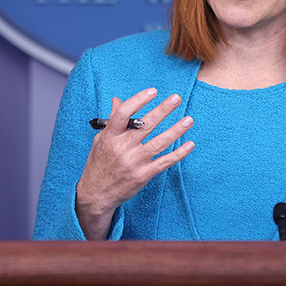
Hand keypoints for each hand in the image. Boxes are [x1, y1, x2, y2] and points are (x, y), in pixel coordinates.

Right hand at [76, 88, 194, 238]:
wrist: (95, 194)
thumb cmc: (98, 163)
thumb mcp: (100, 140)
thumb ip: (111, 121)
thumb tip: (117, 100)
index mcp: (110, 136)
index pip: (123, 113)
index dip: (139, 100)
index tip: (153, 91)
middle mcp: (122, 148)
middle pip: (145, 125)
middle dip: (163, 110)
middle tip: (177, 98)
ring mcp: (134, 162)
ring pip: (159, 143)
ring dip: (176, 130)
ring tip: (189, 119)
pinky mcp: (143, 175)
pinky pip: (164, 162)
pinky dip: (179, 153)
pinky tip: (190, 144)